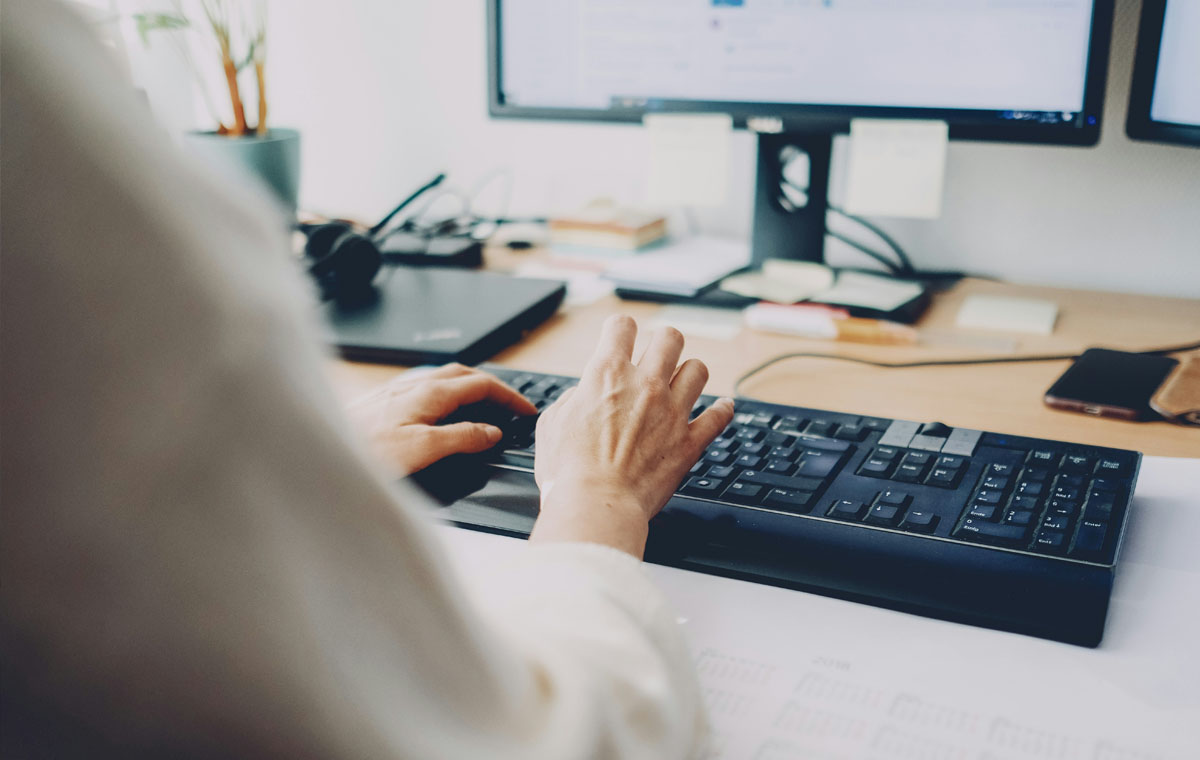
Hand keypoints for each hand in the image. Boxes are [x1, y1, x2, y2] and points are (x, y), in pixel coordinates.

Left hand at [348, 363, 536, 475]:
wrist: (319, 451)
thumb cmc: (364, 451)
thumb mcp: (423, 449)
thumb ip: (461, 437)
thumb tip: (491, 432)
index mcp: (430, 393)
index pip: (482, 384)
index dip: (509, 396)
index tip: (525, 411)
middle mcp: (414, 385)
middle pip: (465, 375)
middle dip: (493, 388)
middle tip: (510, 406)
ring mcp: (398, 390)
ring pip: (444, 379)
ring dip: (470, 388)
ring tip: (483, 407)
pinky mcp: (383, 400)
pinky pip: (426, 388)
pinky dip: (447, 396)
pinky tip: (441, 412)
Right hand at [530, 315, 734, 556]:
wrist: (596, 505)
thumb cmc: (567, 472)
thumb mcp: (552, 424)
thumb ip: (572, 400)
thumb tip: (584, 395)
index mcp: (606, 375)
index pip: (621, 326)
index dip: (620, 329)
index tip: (620, 337)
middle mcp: (644, 385)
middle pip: (670, 338)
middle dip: (663, 343)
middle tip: (657, 356)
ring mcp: (671, 412)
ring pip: (698, 369)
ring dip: (690, 373)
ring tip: (682, 383)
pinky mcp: (689, 442)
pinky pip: (719, 416)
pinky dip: (722, 410)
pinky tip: (721, 408)